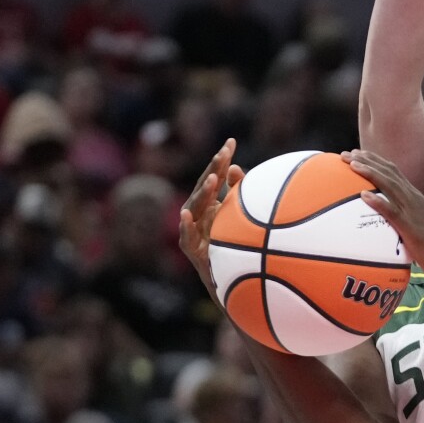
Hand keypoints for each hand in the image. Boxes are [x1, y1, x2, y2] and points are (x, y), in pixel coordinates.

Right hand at [179, 138, 244, 299]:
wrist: (227, 281)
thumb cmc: (233, 247)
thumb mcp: (239, 218)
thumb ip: (237, 193)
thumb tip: (236, 168)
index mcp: (212, 203)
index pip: (215, 176)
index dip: (222, 159)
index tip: (232, 140)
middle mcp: (199, 213)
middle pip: (204, 186)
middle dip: (213, 169)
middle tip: (223, 153)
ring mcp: (192, 229)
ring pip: (195, 206)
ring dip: (202, 192)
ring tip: (212, 178)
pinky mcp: (189, 247)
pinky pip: (186, 235)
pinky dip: (185, 225)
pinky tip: (185, 214)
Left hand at [347, 150, 423, 293]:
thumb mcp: (418, 227)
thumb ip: (404, 219)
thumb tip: (388, 219)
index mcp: (416, 199)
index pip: (394, 173)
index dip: (375, 162)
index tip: (356, 155)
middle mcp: (415, 200)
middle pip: (389, 174)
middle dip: (366, 161)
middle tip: (345, 154)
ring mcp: (414, 213)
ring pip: (390, 186)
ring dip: (370, 173)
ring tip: (352, 165)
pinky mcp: (413, 229)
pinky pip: (393, 213)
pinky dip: (379, 202)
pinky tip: (364, 195)